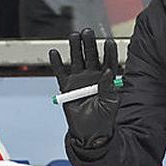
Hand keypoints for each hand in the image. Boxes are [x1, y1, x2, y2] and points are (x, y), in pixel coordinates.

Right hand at [49, 28, 119, 149]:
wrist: (90, 133)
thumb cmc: (104, 119)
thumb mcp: (110, 103)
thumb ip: (108, 87)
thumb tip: (108, 71)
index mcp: (106, 78)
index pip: (108, 61)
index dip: (109, 51)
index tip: (109, 42)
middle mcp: (92, 76)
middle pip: (91, 56)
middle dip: (89, 44)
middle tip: (88, 32)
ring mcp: (79, 80)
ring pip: (76, 60)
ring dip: (75, 48)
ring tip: (74, 36)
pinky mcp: (67, 87)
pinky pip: (60, 73)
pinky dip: (57, 63)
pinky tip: (55, 53)